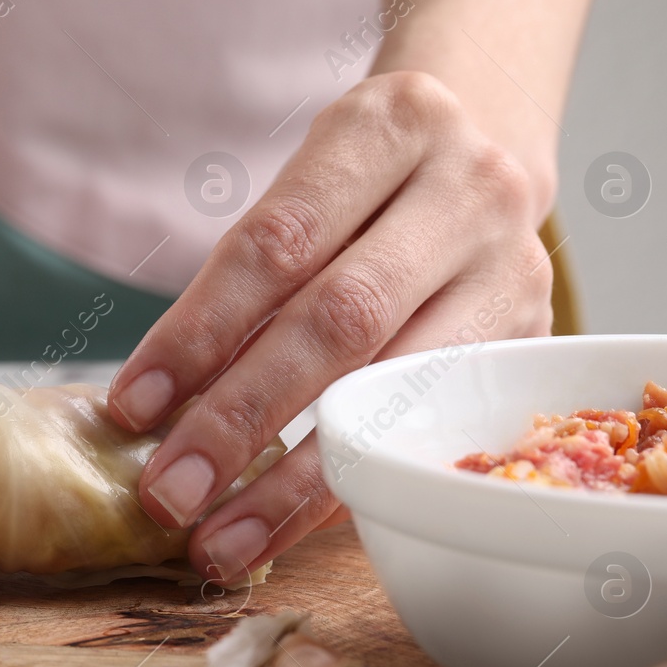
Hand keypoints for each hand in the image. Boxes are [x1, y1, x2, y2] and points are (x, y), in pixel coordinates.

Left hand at [108, 71, 553, 581]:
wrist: (490, 144)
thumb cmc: (366, 181)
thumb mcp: (310, 186)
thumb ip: (246, 280)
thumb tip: (155, 407)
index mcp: (390, 126)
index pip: (278, 243)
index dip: (198, 332)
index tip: (132, 407)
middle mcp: (468, 189)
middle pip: (340, 320)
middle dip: (242, 418)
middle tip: (169, 493)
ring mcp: (513, 267)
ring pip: (395, 387)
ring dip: (295, 479)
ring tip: (219, 540)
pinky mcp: (533, 340)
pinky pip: (431, 428)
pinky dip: (352, 483)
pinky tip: (288, 528)